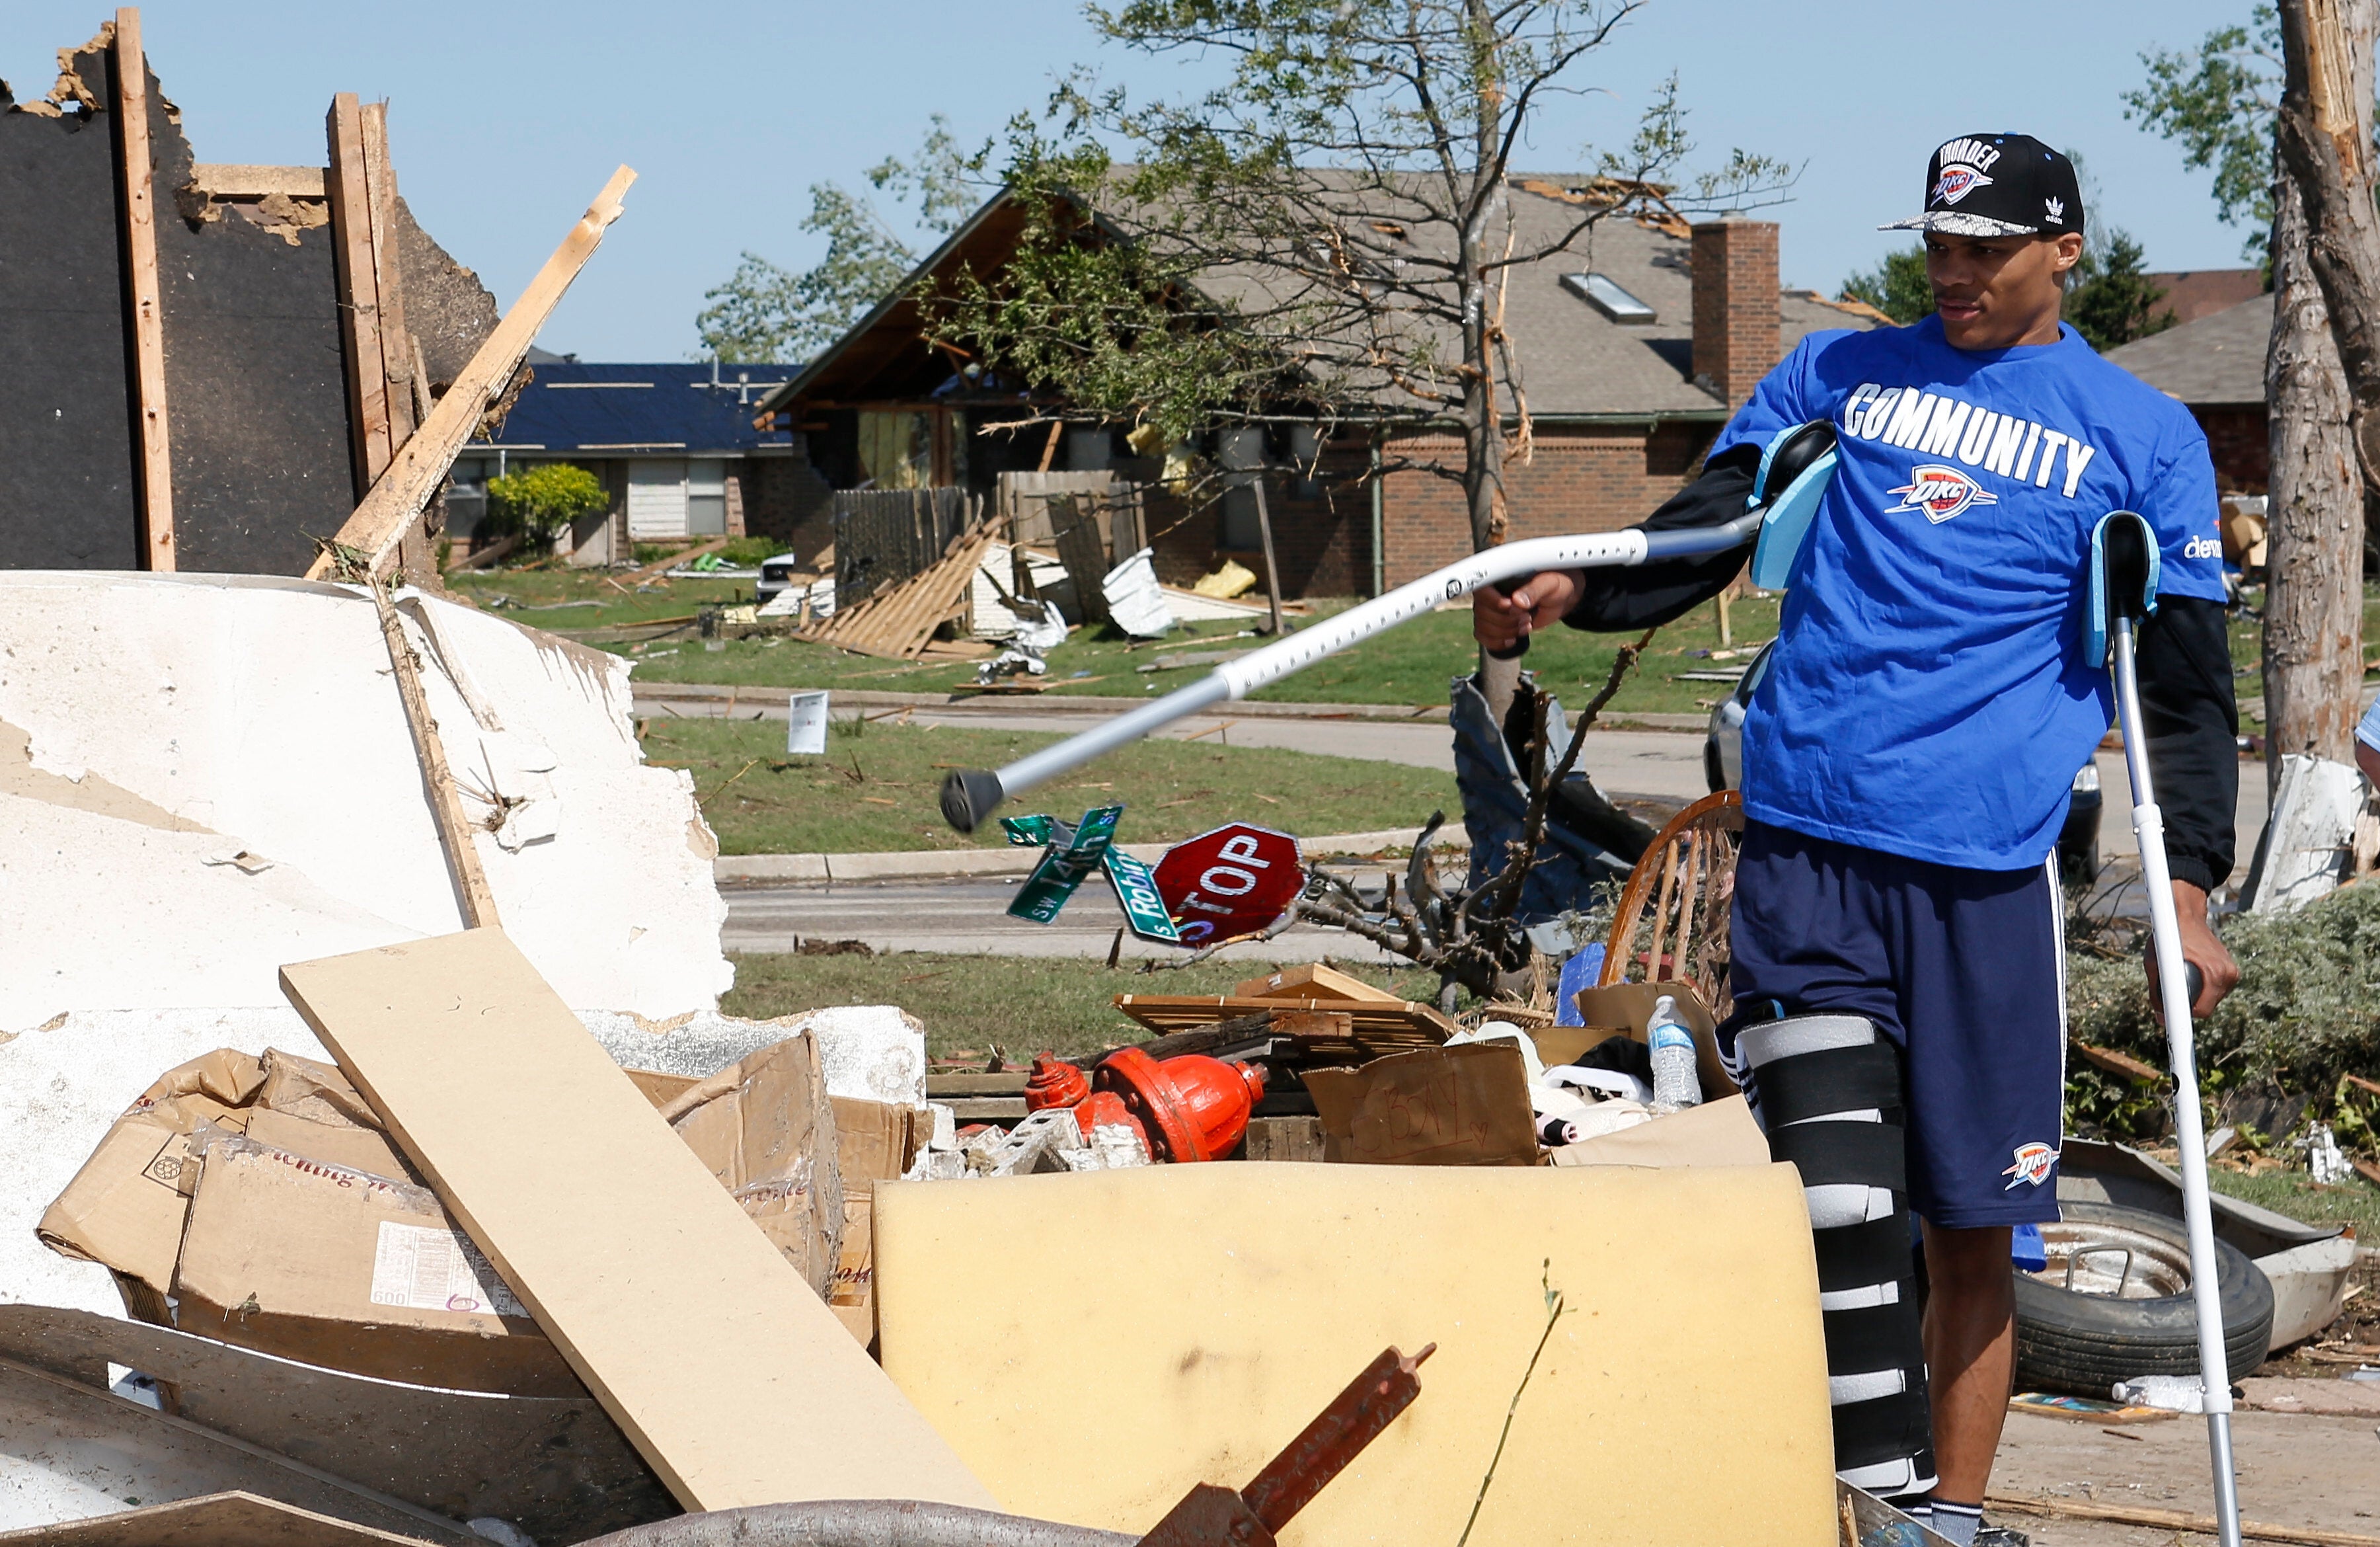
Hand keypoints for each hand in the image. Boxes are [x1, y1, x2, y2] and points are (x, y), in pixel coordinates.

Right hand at [1473, 569, 1584, 651]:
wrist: (1560, 598)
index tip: (1512, 605)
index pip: (1482, 590)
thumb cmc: (1555, 585)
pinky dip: (1496, 642)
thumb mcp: (1549, 584)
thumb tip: (1517, 601)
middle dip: (1506, 620)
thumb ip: (1533, 590)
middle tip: (1528, 617)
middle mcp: (1491, 592)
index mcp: (1500, 576)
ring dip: (1505, 632)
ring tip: (1526, 626)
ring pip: (1482, 626)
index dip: (1493, 601)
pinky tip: (1512, 640)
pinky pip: (1483, 636)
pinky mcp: (1494, 623)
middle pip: (1481, 612)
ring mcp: (1490, 608)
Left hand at [2147, 881, 2237, 1020]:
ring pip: (2212, 999)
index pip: (2202, 1011)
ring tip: (2183, 977)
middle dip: (2189, 1005)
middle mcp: (2227, 974)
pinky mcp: (2232, 970)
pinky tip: (2193, 973)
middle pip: (2207, 1007)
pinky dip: (2204, 987)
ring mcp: (2232, 972)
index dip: (2185, 1018)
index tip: (2174, 1023)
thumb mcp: (2154, 963)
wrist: (2185, 915)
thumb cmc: (2167, 937)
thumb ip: (2156, 992)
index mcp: (2213, 973)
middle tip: (2171, 994)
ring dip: (2198, 996)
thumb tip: (2160, 1017)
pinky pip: (2216, 989)